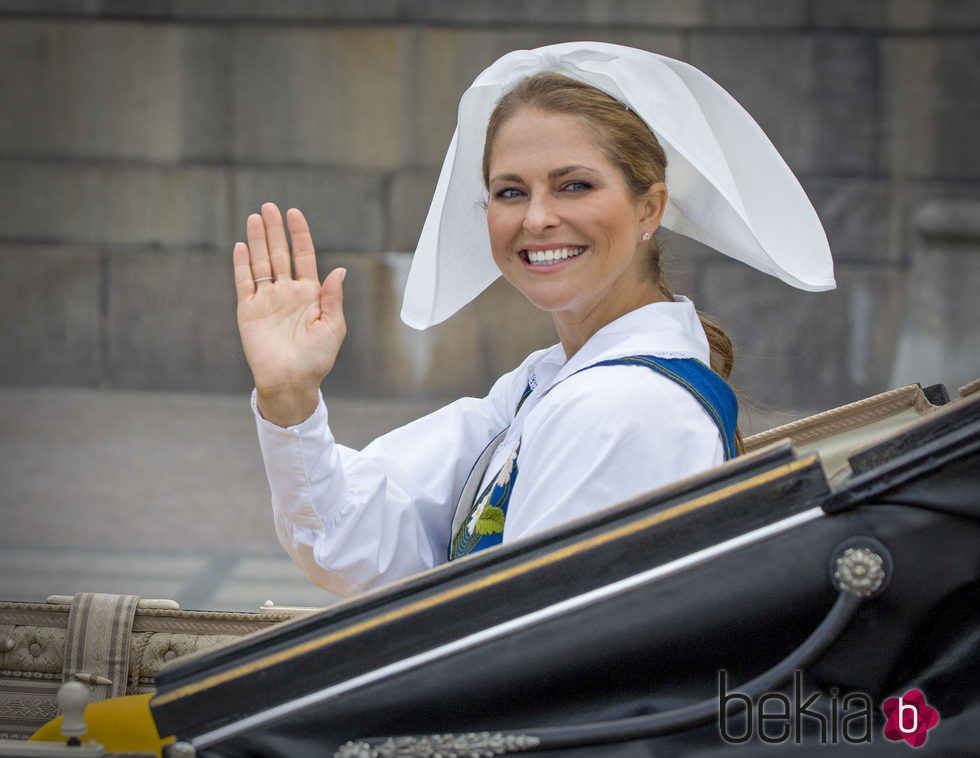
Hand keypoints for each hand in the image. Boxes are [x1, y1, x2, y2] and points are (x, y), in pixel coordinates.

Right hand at [233, 203, 346, 426]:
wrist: (291, 382)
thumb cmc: (316, 359)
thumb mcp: (333, 328)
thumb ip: (333, 298)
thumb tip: (339, 271)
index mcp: (309, 295)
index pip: (303, 256)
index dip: (299, 235)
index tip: (294, 213)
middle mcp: (287, 293)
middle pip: (280, 253)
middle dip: (275, 230)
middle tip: (269, 207)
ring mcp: (267, 300)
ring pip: (261, 262)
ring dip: (258, 240)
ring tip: (255, 217)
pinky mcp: (248, 311)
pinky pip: (244, 282)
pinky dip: (242, 264)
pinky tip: (242, 246)